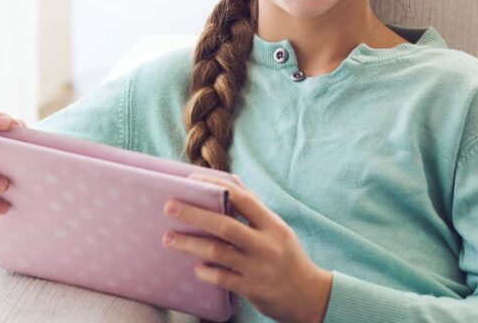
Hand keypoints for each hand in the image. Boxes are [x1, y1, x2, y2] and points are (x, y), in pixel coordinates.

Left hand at [162, 174, 332, 322]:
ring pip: (218, 251)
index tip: (190, 181)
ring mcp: (259, 268)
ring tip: (168, 238)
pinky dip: (207, 271)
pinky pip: (223, 278)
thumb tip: (231, 181)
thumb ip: (254, 209)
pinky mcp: (253, 289)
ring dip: (190, 243)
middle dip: (194, 214)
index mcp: (273, 224)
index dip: (215, 187)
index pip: (242, 198)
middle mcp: (266, 244)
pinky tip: (196, 267)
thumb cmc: (287, 256)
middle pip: (224, 224)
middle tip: (170, 206)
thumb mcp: (277, 229)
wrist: (309, 296)